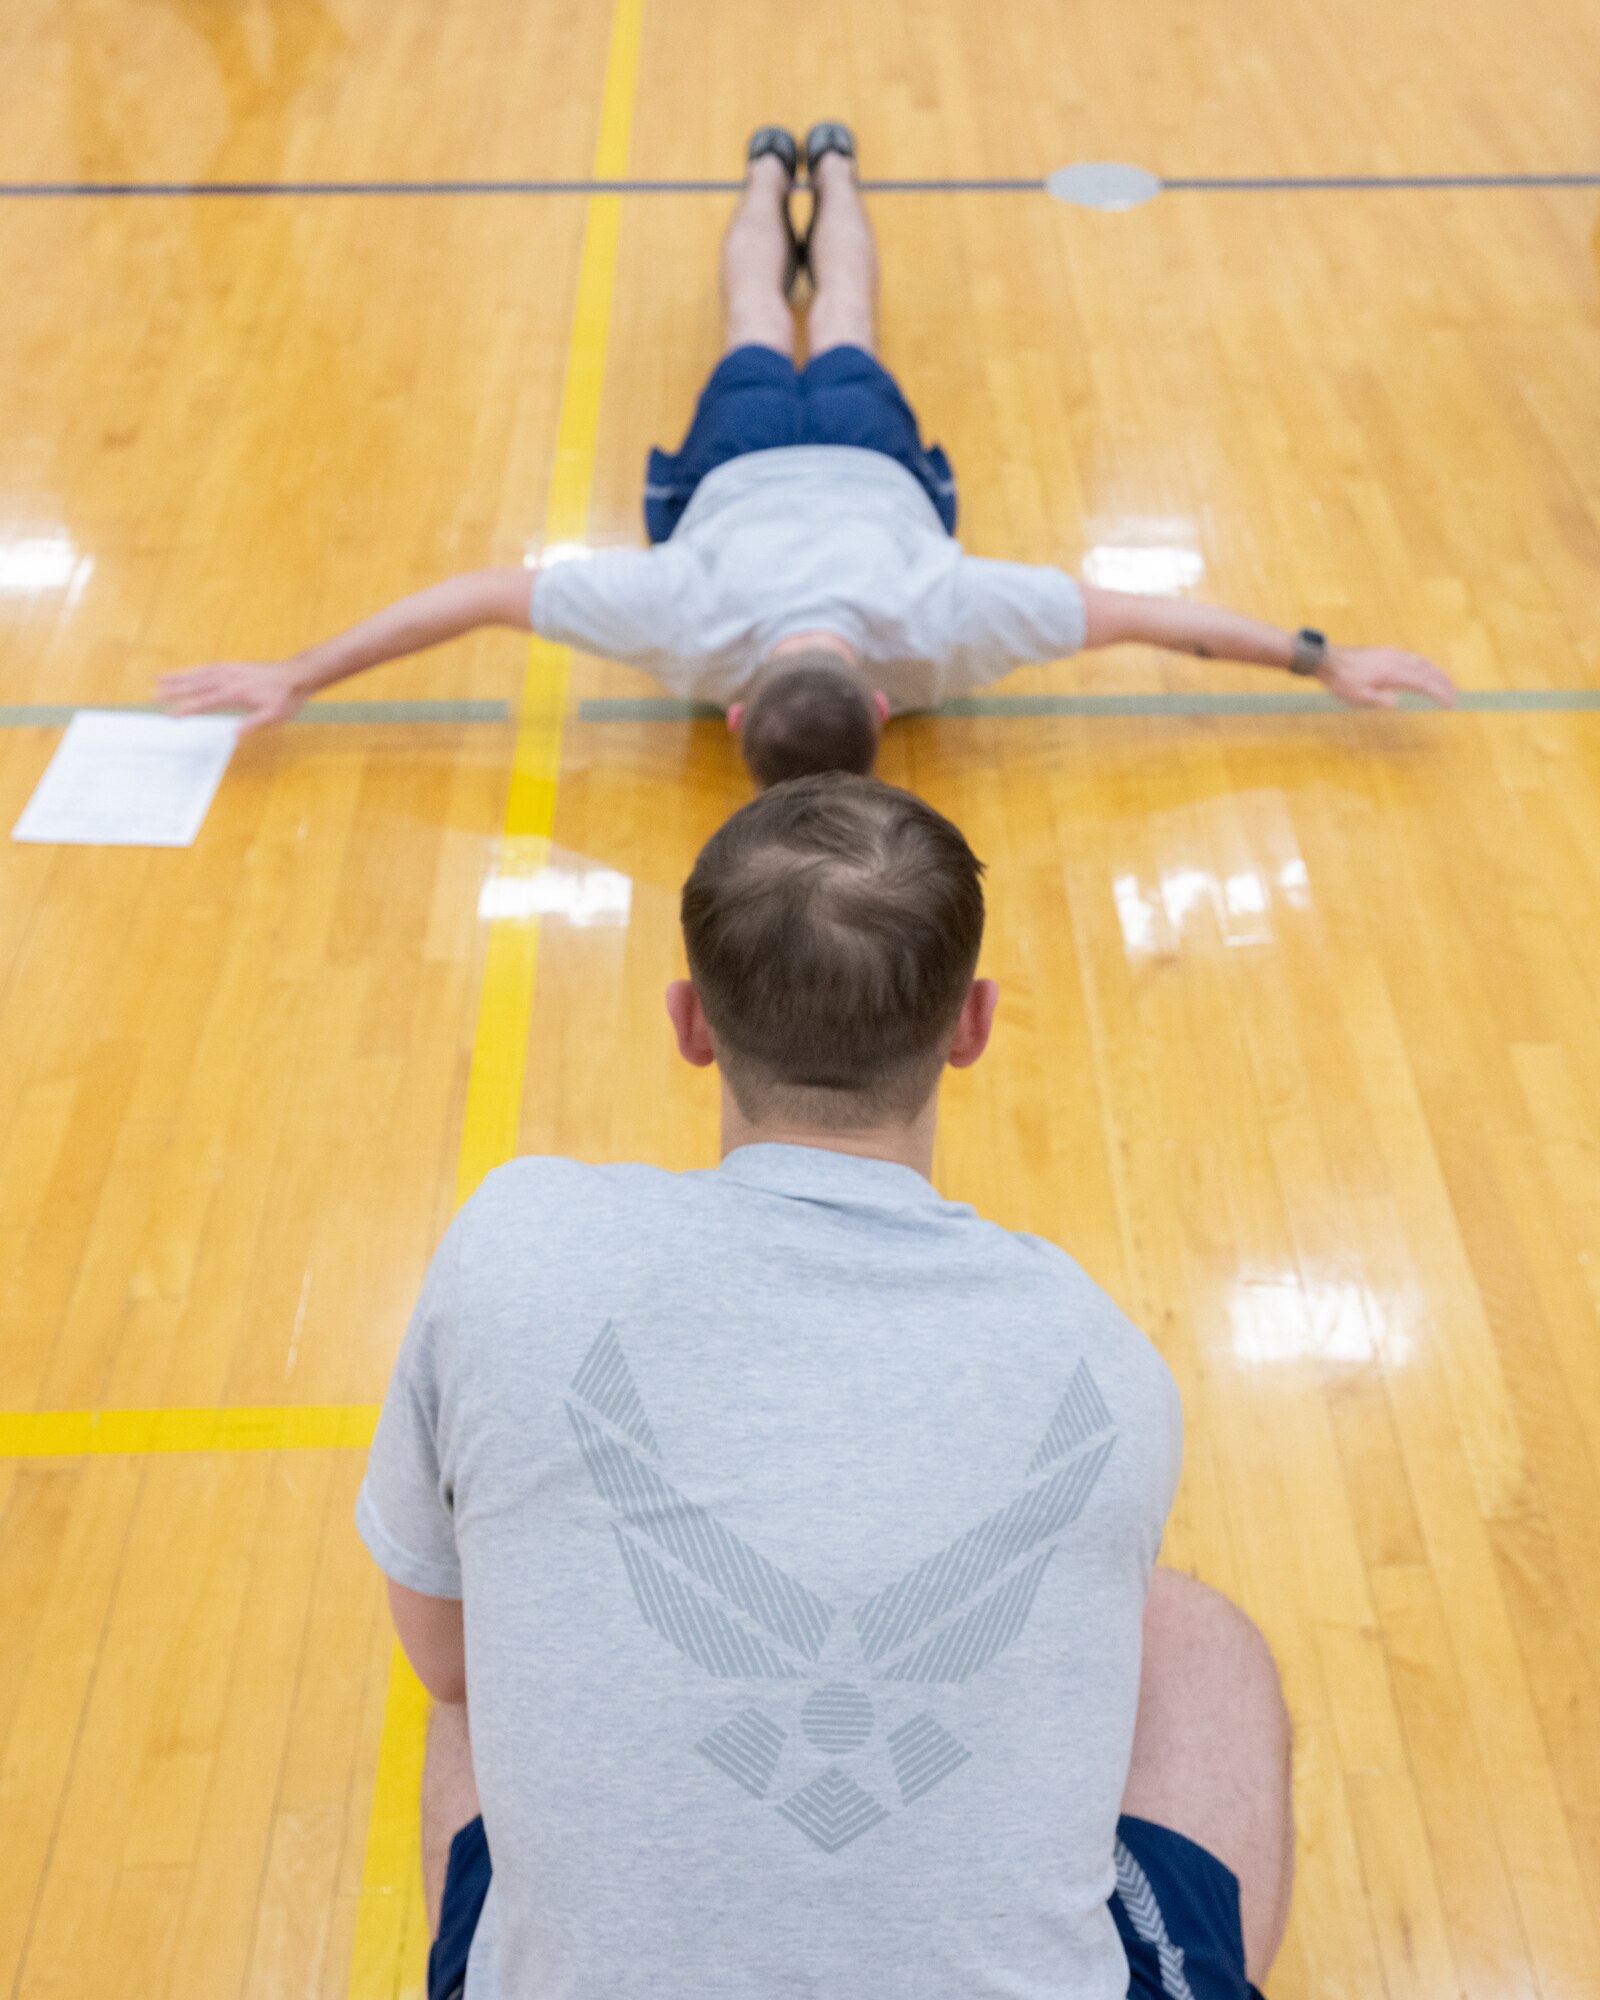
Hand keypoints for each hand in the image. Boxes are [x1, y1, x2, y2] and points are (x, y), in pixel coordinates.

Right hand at [157, 660, 306, 733]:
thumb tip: (234, 734)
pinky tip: (186, 673)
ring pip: (198, 673)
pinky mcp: (234, 667)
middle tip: (151, 694)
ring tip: (158, 678)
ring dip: (178, 676)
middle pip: (195, 685)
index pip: (205, 702)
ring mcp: (230, 671)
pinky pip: (208, 667)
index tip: (170, 715)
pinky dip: (193, 670)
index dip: (186, 709)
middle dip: (173, 690)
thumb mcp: (275, 716)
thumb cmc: (287, 697)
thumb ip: (254, 724)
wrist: (297, 675)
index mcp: (235, 693)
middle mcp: (228, 679)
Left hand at [1317, 646, 1455, 709]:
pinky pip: (1413, 658)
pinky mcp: (1387, 653)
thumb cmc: (1343, 681)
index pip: (1424, 682)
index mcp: (1394, 672)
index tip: (1450, 704)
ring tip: (1444, 684)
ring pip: (1422, 662)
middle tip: (1454, 696)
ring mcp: (1393, 654)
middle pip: (1428, 670)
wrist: (1329, 660)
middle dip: (1443, 683)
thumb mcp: (1358, 697)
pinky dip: (1425, 666)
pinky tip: (1424, 671)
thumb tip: (1397, 702)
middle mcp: (1397, 660)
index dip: (1439, 693)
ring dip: (1436, 673)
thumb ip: (1379, 699)